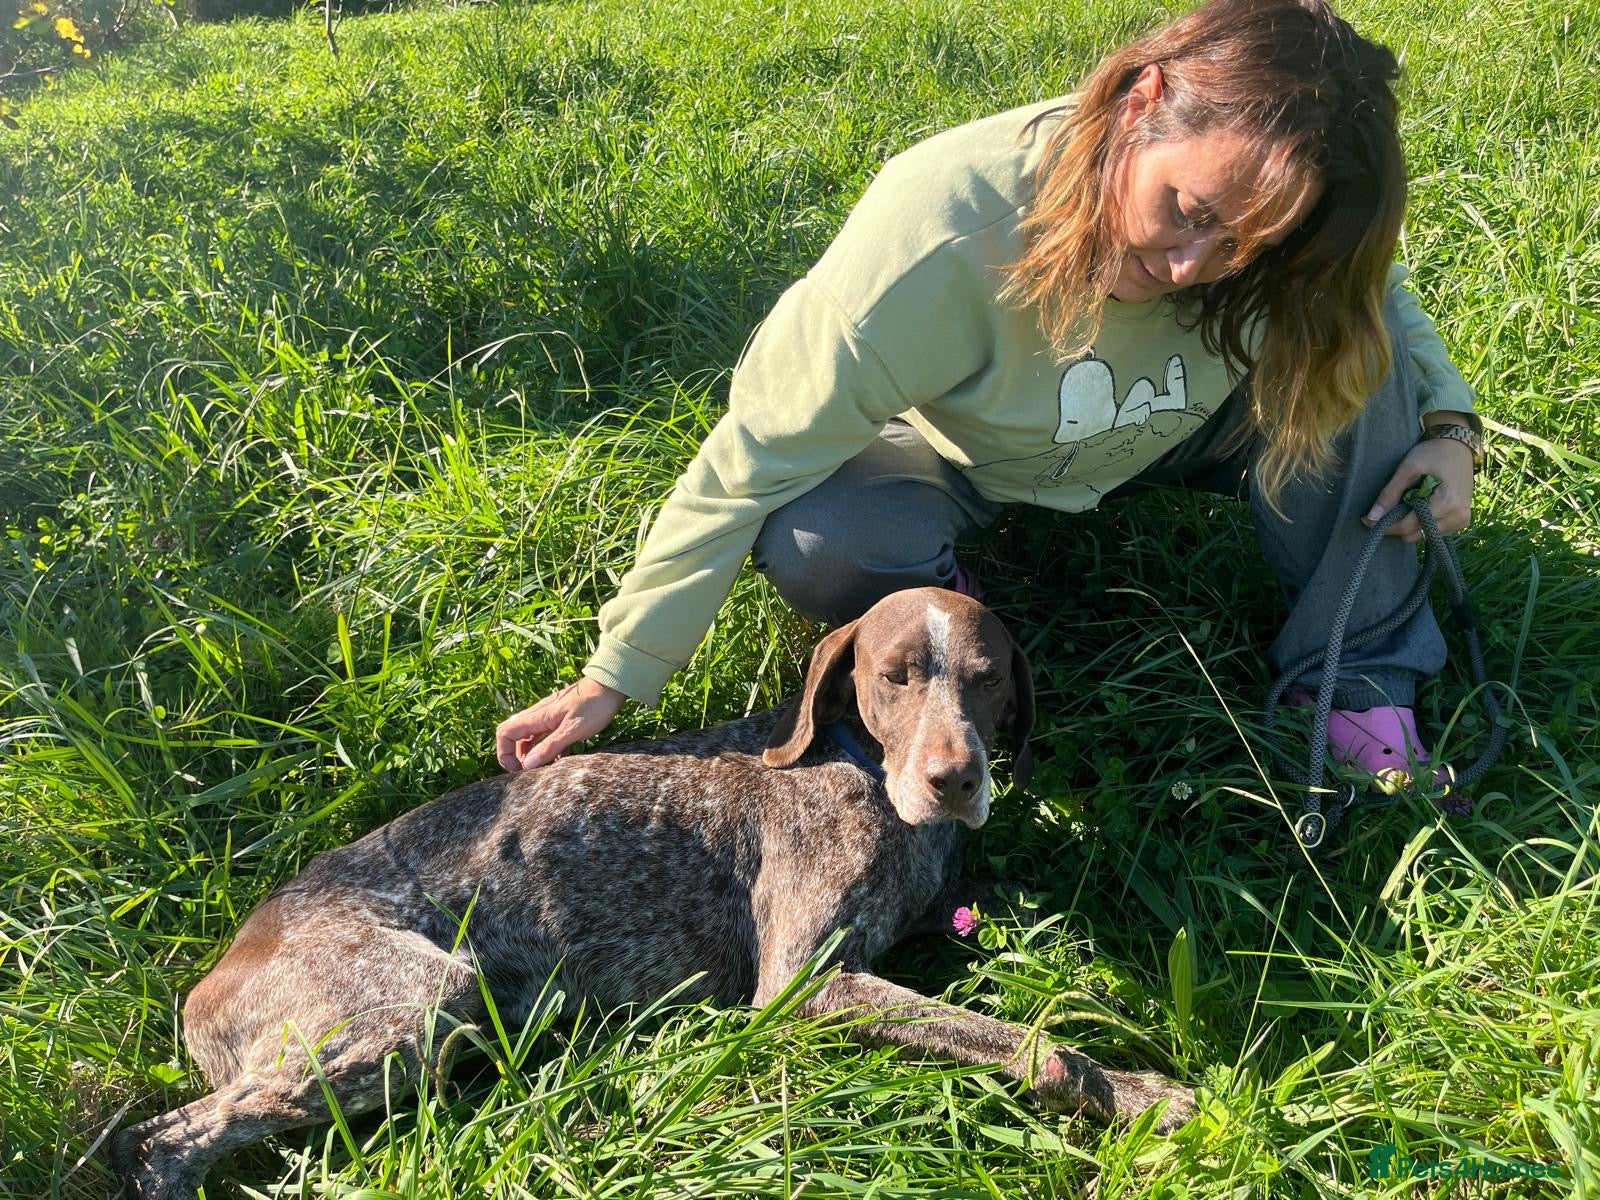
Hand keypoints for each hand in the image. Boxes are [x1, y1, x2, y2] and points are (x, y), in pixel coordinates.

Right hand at [495, 677, 625, 771]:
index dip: (504, 754)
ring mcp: (550, 716)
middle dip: (519, 757)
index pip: (505, 733)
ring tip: (548, 770)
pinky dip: (551, 749)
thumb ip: (549, 747)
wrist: (612, 684)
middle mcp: (539, 715)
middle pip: (516, 737)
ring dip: (535, 754)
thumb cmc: (594, 705)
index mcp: (537, 717)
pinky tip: (563, 759)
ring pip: (532, 738)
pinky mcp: (562, 718)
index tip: (518, 770)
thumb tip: (527, 765)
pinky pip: (548, 736)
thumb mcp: (573, 730)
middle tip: (532, 773)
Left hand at [1363, 435, 1473, 543]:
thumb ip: (1390, 493)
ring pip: (1423, 535)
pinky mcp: (1461, 521)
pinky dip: (1421, 523)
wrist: (1458, 446)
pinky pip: (1433, 531)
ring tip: (1405, 504)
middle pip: (1415, 534)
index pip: (1408, 526)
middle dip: (1397, 525)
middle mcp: (1458, 517)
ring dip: (1409, 524)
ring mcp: (1462, 521)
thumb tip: (1372, 517)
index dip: (1385, 525)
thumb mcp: (1408, 468)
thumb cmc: (1433, 453)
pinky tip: (1417, 506)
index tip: (1366, 520)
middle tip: (1386, 510)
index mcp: (1447, 504)